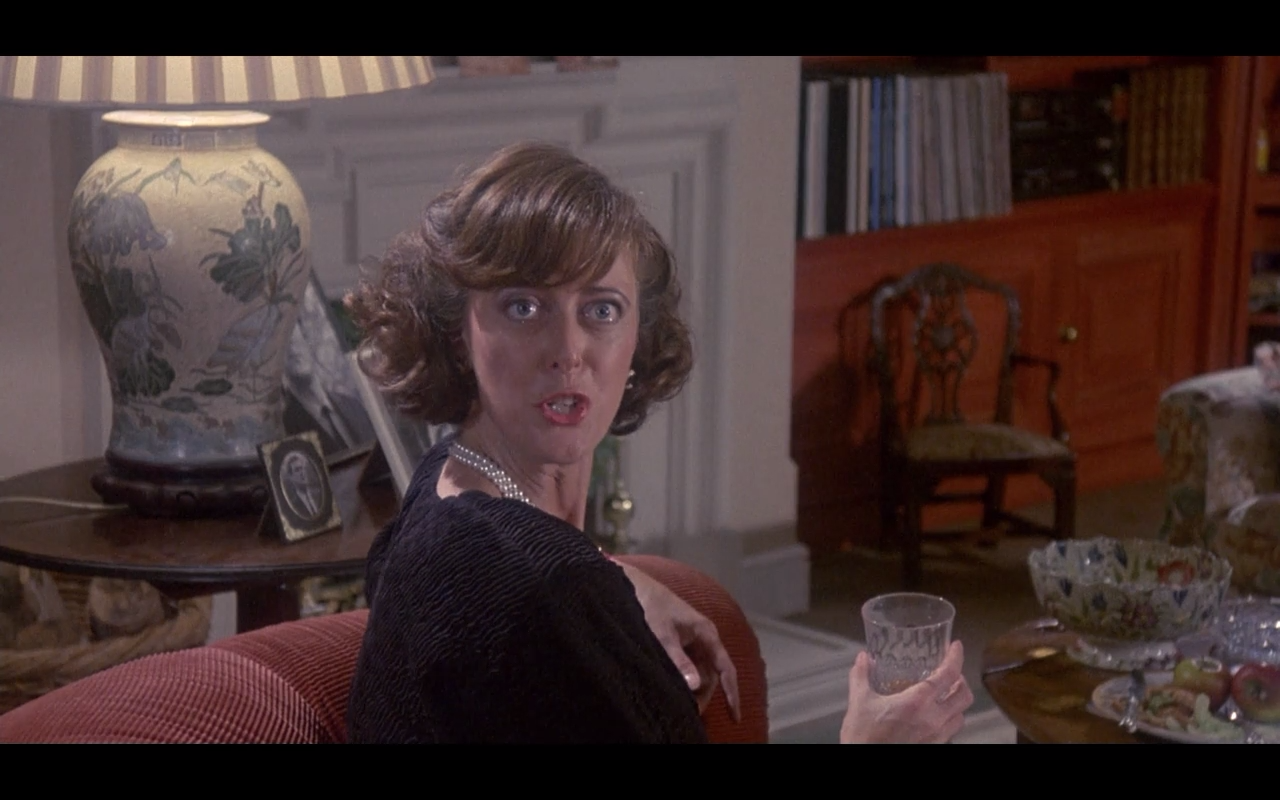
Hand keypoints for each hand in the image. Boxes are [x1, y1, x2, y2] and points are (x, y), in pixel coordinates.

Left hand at [617, 561, 740, 721]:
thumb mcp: (662, 635)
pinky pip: (689, 667)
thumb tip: (695, 685)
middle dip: (704, 695)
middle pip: (712, 675)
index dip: (732, 692)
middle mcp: (705, 639)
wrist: (637, 587)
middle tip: (691, 713)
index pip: (725, 668)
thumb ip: (678, 660)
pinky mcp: (682, 644)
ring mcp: (693, 641)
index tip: (735, 716)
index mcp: (707, 633)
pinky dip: (684, 680)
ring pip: (700, 672)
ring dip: (693, 688)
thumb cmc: (652, 606)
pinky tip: (674, 690)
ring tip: (681, 704)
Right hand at [840, 640, 973, 743]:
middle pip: (964, 696)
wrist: (864, 762)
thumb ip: (861, 675)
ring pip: (961, 715)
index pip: (948, 675)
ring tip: (946, 694)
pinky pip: (951, 731)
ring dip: (957, 702)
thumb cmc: (863, 737)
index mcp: (917, 702)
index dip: (956, 658)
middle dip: (962, 681)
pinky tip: (935, 716)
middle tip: (951, 673)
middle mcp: (933, 719)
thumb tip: (864, 658)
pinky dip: (949, 719)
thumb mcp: (859, 701)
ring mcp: (936, 736)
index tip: (955, 647)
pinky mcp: (933, 747)